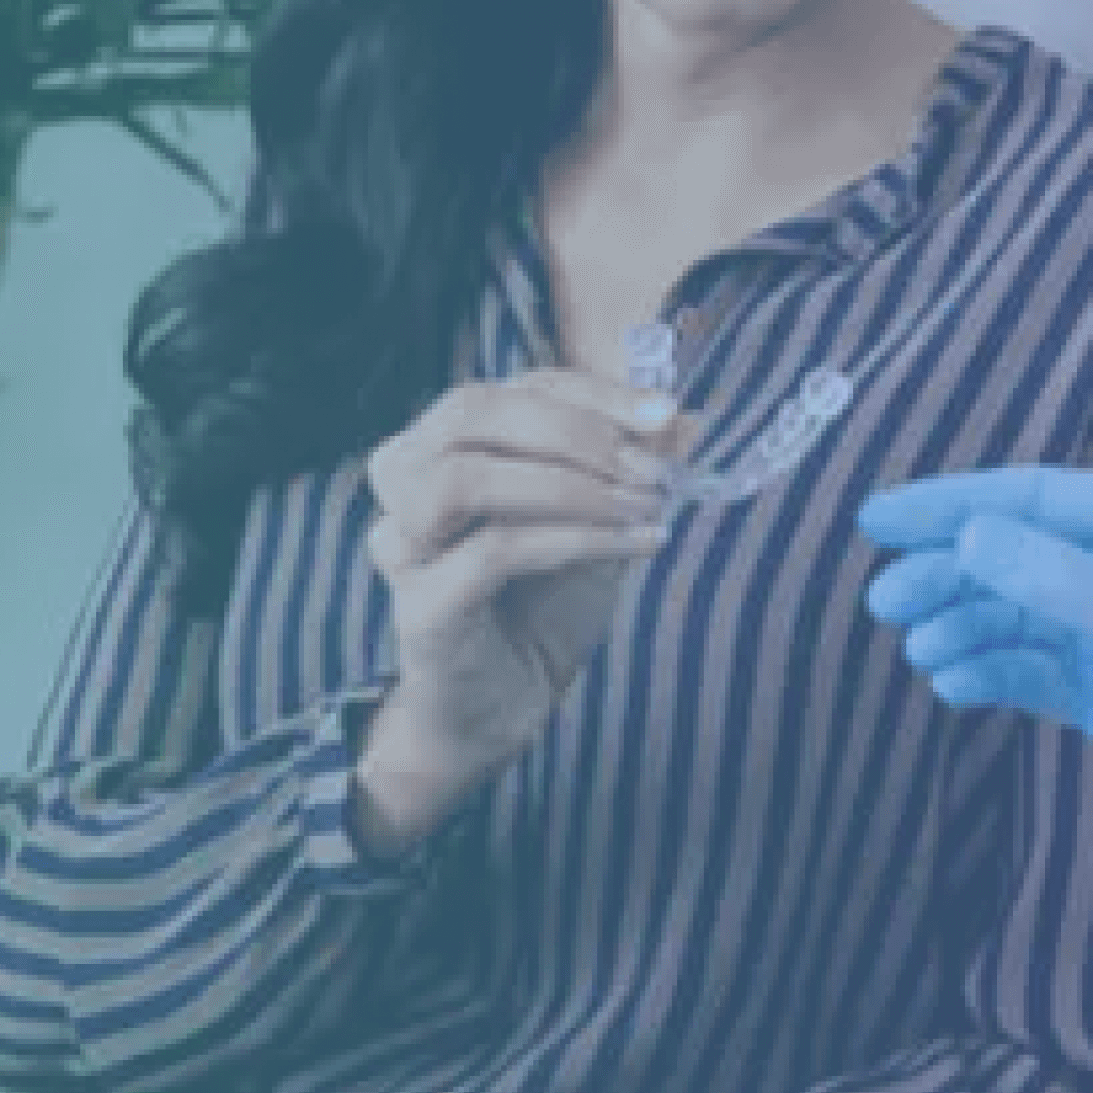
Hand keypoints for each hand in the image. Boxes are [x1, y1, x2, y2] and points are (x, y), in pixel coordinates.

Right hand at [365, 369, 699, 815]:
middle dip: (572, 430)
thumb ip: (633, 466)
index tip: (668, 413)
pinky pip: (491, 553)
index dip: (594, 392)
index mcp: (444, 440)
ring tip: (642, 505)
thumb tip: (689, 420)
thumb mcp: (600, 519)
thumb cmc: (542, 601)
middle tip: (651, 467)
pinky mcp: (418, 607)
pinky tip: (634, 546)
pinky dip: (574, 540)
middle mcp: (405, 477)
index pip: (516, 385)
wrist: (502, 707)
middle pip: (469, 411)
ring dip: (567, 485)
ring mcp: (402, 542)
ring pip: (464, 479)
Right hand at [858, 465, 1092, 884]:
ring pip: (1018, 617)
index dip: (951, 504)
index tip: (878, 517)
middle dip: (946, 573)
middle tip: (882, 599)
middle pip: (1013, 557)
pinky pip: (1036, 675)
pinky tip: (953, 685)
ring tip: (916, 648)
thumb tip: (968, 537)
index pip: (1030, 499)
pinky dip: (991, 675)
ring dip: (964, 627)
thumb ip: (1060, 580)